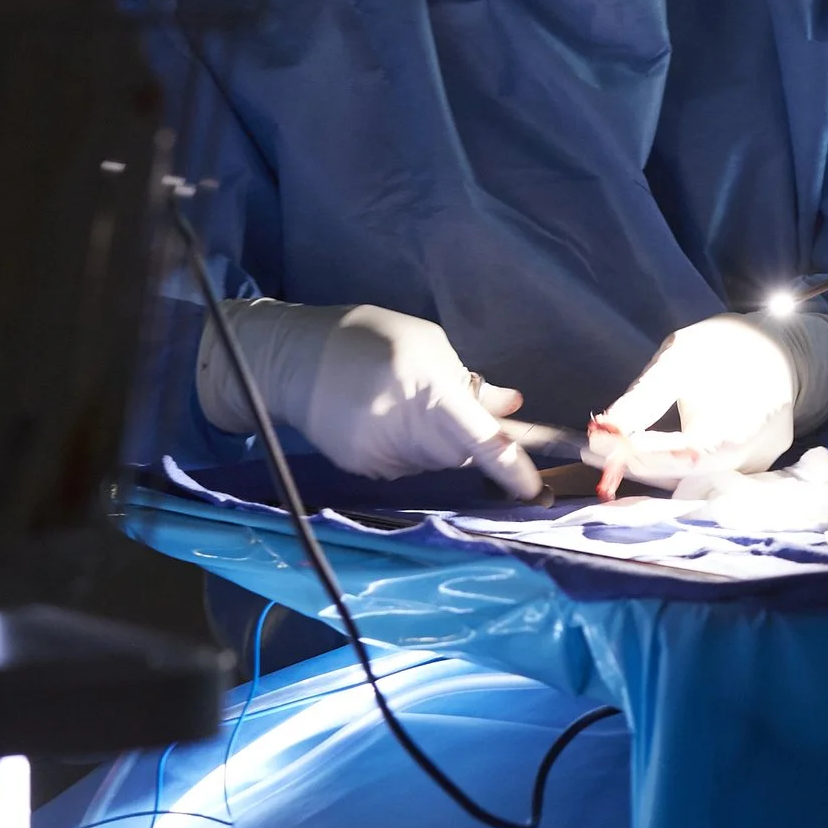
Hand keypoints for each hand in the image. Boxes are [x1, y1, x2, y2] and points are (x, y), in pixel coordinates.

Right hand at [196, 301, 540, 499]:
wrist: (292, 359)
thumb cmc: (368, 338)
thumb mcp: (428, 344)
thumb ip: (471, 382)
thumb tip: (511, 408)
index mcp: (424, 390)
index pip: (479, 441)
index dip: (510, 468)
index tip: (534, 489)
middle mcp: (402, 430)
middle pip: (462, 456)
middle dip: (476, 444)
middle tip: (469, 417)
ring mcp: (379, 455)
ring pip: (437, 463)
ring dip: (445, 445)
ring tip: (418, 408)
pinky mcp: (362, 468)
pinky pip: (409, 467)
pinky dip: (416, 450)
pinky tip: (394, 422)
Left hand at [594, 311, 827, 489]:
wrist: (778, 347)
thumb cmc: (725, 346)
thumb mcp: (681, 358)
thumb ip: (645, 398)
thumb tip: (603, 430)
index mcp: (743, 423)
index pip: (687, 455)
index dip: (642, 454)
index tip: (601, 444)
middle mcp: (755, 457)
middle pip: (691, 478)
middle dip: (645, 464)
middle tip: (606, 448)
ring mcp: (759, 468)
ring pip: (699, 483)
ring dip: (662, 469)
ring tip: (629, 446)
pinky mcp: (757, 470)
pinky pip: (713, 478)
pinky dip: (684, 468)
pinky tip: (662, 451)